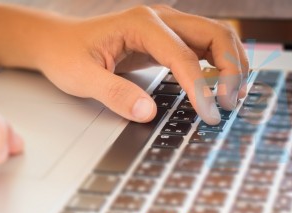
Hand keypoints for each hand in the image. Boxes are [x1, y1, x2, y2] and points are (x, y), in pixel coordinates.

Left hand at [32, 5, 248, 124]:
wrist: (57, 42)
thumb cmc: (66, 54)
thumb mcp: (82, 77)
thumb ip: (115, 94)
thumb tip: (148, 113)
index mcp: (141, 24)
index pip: (184, 56)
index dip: (200, 87)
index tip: (209, 114)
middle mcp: (159, 19)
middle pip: (214, 35)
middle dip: (231, 68)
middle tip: (231, 103)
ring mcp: (163, 28)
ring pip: (213, 37)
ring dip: (230, 63)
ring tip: (234, 95)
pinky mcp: (163, 40)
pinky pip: (200, 47)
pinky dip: (216, 64)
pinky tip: (219, 84)